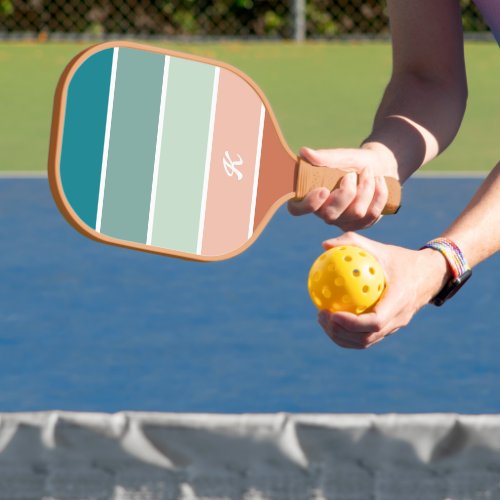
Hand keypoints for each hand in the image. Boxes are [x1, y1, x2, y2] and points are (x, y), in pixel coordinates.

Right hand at [288, 145, 397, 230]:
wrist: (379, 166)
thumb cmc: (353, 161)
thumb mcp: (341, 157)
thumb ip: (324, 157)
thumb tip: (304, 152)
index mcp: (311, 196)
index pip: (297, 209)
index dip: (308, 204)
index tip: (323, 190)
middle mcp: (324, 213)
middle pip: (330, 215)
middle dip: (347, 192)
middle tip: (352, 174)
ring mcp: (343, 221)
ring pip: (356, 213)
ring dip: (366, 188)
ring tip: (368, 172)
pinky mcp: (362, 224)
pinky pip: (372, 214)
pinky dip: (378, 193)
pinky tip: (379, 181)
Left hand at [316, 232, 450, 348]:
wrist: (429, 275)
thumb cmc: (401, 259)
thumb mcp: (380, 248)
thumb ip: (353, 243)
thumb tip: (324, 245)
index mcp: (399, 301)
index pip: (375, 322)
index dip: (352, 323)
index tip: (332, 313)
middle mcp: (398, 319)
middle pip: (366, 338)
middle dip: (340, 332)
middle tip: (321, 315)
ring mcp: (394, 327)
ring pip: (364, 342)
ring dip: (341, 336)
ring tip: (322, 319)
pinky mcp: (389, 329)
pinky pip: (366, 337)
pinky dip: (347, 333)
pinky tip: (331, 318)